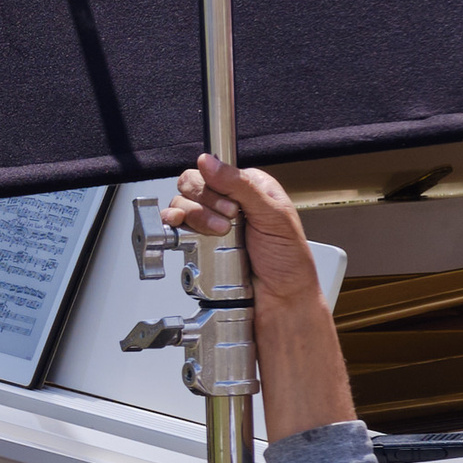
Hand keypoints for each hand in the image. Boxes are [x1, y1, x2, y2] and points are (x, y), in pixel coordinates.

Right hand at [165, 151, 323, 307]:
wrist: (281, 300)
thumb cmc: (288, 261)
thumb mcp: (272, 216)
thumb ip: (241, 185)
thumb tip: (210, 162)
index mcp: (249, 188)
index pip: (214, 170)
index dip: (215, 186)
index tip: (231, 207)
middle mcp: (227, 202)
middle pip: (192, 186)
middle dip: (206, 205)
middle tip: (227, 223)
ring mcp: (210, 223)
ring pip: (181, 206)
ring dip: (197, 220)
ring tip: (219, 236)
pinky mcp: (198, 244)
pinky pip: (175, 229)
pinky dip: (175, 229)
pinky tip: (187, 235)